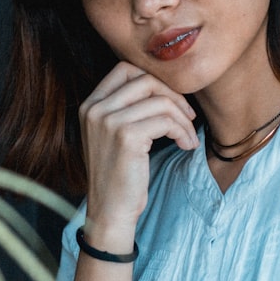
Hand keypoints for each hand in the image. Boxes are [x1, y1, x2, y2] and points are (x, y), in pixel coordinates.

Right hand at [78, 62, 197, 245]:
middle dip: (174, 96)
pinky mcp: (127, 136)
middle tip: (188, 117)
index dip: (154, 80)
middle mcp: (95, 109)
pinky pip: (166, 121)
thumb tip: (165, 86)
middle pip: (146, 80)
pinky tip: (186, 146)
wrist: (110, 211)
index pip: (125, 69)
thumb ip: (127, 109)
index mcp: (90, 105)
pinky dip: (183, 132)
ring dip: (183, 119)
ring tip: (189, 137)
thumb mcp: (113, 135)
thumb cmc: (119, 175)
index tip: (170, 101)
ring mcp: (109, 121)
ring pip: (161, 101)